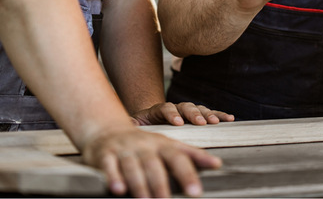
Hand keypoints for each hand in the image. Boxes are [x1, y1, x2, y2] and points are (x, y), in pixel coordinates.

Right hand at [82, 125, 221, 196]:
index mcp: (161, 144)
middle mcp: (144, 146)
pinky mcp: (105, 155)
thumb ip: (191, 154)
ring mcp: (124, 149)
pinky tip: (118, 189)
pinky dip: (113, 177)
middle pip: (154, 163)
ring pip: (132, 165)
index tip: (197, 192)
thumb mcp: (168, 145)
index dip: (187, 173)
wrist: (108, 131)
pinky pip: (109, 166)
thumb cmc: (145, 144)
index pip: (177, 157)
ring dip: (139, 183)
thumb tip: (217, 164)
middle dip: (161, 183)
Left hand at [132, 101, 234, 125]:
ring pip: (198, 109)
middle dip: (193, 114)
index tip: (178, 123)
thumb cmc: (142, 127)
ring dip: (208, 114)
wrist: (151, 119)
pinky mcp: (196, 117)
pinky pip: (209, 114)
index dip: (172, 114)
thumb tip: (129, 125)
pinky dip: (219, 115)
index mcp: (158, 110)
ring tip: (216, 122)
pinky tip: (230, 118)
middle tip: (200, 123)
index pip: (166, 108)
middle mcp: (175, 108)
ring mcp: (186, 111)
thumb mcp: (135, 125)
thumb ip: (133, 124)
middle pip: (185, 106)